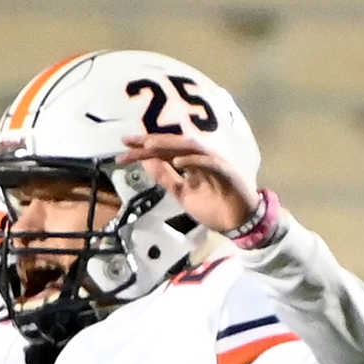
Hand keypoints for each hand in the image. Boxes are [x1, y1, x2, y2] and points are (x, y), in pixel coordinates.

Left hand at [117, 133, 260, 235]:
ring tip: (148, 145)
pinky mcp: (226, 171)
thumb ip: (166, 178)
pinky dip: (193, 161)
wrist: (240, 222)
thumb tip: (145, 163)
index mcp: (189, 162)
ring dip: (168, 145)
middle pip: (172, 145)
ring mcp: (214, 162)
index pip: (163, 151)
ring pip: (189, 148)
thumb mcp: (183, 194)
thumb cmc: (214, 207)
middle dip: (150, 142)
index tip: (123, 148)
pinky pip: (209, 163)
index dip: (143, 149)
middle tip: (128, 141)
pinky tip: (177, 161)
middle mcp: (200, 157)